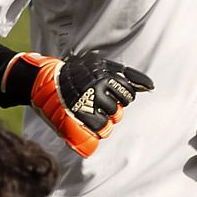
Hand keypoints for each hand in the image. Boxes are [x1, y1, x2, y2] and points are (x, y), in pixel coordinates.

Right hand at [5, 52, 153, 157]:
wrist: (46, 82)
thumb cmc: (78, 74)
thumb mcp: (102, 66)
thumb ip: (126, 75)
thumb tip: (150, 86)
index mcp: (105, 75)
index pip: (128, 92)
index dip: (123, 97)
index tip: (112, 95)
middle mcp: (98, 88)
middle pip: (120, 108)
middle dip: (114, 109)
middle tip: (99, 104)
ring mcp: (88, 103)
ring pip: (111, 120)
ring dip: (105, 120)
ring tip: (92, 112)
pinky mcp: (79, 116)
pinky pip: (100, 129)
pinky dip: (98, 130)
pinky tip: (90, 123)